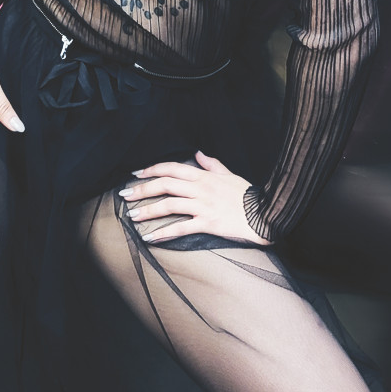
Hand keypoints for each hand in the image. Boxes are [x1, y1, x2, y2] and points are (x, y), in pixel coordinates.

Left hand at [120, 150, 271, 245]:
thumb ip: (211, 164)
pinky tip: (151, 238)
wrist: (265, 213)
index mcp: (203, 175)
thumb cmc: (247, 195)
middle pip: (164, 185)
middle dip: (142, 189)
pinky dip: (164, 233)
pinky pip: (181, 228)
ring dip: (148, 210)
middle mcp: (200, 188)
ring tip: (132, 216)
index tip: (136, 174)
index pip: (171, 168)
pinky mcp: (208, 223)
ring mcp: (203, 205)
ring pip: (169, 205)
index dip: (151, 170)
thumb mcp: (229, 174)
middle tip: (125, 195)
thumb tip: (198, 154)